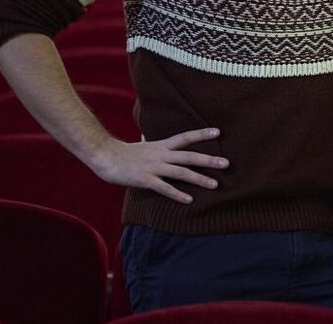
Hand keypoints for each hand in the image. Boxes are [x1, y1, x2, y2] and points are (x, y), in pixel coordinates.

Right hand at [88, 128, 228, 203]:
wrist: (105, 157)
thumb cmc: (123, 153)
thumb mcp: (141, 145)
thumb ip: (150, 143)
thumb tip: (148, 137)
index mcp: (161, 145)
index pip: (185, 137)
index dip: (202, 134)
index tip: (218, 132)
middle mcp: (161, 155)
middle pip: (189, 156)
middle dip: (209, 160)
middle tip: (227, 164)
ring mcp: (154, 167)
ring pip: (181, 173)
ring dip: (199, 179)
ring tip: (215, 185)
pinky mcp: (145, 180)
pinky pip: (165, 188)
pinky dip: (177, 194)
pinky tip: (189, 200)